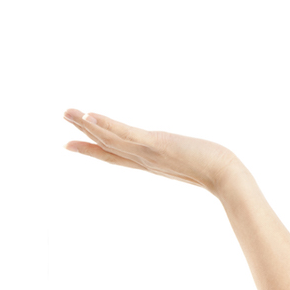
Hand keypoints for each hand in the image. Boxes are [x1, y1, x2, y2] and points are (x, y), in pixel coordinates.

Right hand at [62, 108, 242, 192]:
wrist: (226, 176)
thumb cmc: (217, 170)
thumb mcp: (193, 161)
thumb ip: (184, 158)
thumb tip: (186, 153)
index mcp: (149, 162)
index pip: (115, 155)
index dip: (92, 150)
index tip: (70, 144)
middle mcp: (144, 159)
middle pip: (107, 146)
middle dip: (83, 134)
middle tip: (63, 118)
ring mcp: (147, 153)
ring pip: (110, 138)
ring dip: (87, 125)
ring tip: (68, 112)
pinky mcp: (155, 145)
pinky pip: (125, 134)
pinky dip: (107, 126)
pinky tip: (91, 116)